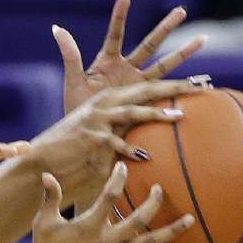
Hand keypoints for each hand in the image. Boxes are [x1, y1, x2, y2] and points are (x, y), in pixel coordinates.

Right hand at [26, 78, 197, 197]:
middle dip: (173, 87)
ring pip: (132, 111)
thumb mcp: (101, 137)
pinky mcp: (90, 136)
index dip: (173, 85)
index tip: (199, 85)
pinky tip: (145, 157)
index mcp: (110, 99)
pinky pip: (115, 142)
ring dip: (156, 113)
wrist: (43, 157)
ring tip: (178, 116)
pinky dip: (130, 150)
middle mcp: (104, 104)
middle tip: (199, 87)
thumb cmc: (75, 150)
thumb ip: (124, 133)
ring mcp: (97, 118)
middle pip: (144, 91)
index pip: (146, 88)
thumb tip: (150, 145)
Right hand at [26, 162, 192, 242]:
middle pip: (138, 220)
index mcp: (88, 227)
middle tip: (160, 189)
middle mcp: (105, 242)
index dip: (117, 179)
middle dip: (153, 203)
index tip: (123, 167)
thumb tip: (46, 175)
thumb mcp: (44, 223)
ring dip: (171, 231)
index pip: (108, 198)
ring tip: (189, 219)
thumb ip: (50, 198)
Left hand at [54, 0, 206, 113]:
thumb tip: (57, 27)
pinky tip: (200, 82)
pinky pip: (165, 91)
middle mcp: (126, 70)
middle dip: (165, 28)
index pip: (116, 34)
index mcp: (108, 62)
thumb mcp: (73, 80)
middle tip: (181, 10)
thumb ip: (70, 54)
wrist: (85, 134)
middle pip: (149, 44)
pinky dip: (182, 86)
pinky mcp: (144, 101)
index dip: (120, 15)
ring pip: (164, 65)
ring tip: (203, 39)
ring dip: (183, 52)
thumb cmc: (76, 107)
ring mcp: (137, 85)